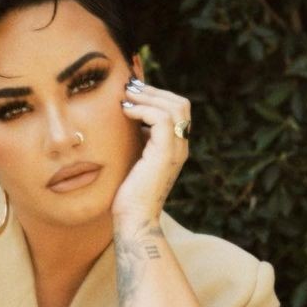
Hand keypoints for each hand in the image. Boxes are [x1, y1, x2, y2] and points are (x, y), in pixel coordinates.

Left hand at [111, 76, 191, 223]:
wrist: (133, 219)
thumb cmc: (128, 194)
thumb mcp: (134, 158)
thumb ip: (138, 139)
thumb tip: (130, 118)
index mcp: (175, 147)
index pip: (177, 110)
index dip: (156, 95)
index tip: (132, 92)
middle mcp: (181, 147)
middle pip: (180, 104)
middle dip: (154, 91)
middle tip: (128, 87)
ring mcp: (176, 150)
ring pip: (175, 107)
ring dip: (148, 96)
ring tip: (125, 96)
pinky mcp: (165, 154)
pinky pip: (161, 118)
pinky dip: (143, 109)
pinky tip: (125, 111)